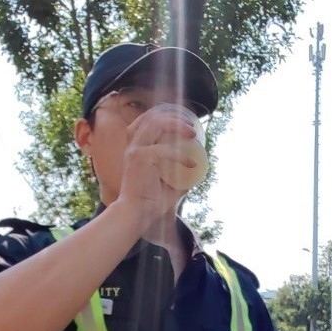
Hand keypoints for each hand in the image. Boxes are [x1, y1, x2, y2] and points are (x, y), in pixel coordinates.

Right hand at [114, 106, 198, 226]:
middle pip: (151, 117)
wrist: (135, 215)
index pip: (147, 120)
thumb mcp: (169, 184)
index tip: (185, 122)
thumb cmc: (149, 203)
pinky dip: (180, 155)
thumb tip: (198, 170)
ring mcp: (135, 150)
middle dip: (174, 116)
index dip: (165, 115)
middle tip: (192, 129)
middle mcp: (133, 146)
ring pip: (155, 124)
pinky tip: (191, 164)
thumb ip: (179, 175)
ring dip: (176, 125)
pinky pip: (163, 149)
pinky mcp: (139, 158)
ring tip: (192, 134)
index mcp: (137, 149)